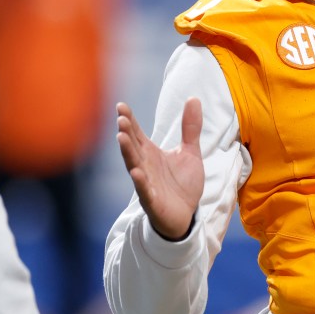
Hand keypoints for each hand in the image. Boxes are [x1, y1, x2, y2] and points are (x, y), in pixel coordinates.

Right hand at [116, 98, 203, 240]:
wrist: (186, 215)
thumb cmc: (182, 183)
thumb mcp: (190, 152)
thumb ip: (190, 127)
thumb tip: (193, 98)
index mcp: (151, 153)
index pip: (137, 133)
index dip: (129, 120)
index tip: (121, 105)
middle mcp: (145, 165)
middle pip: (133, 147)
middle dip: (126, 133)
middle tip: (121, 118)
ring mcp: (147, 183)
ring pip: (134, 166)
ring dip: (128, 153)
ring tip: (121, 138)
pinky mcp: (153, 201)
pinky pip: (145, 191)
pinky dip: (141, 183)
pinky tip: (136, 173)